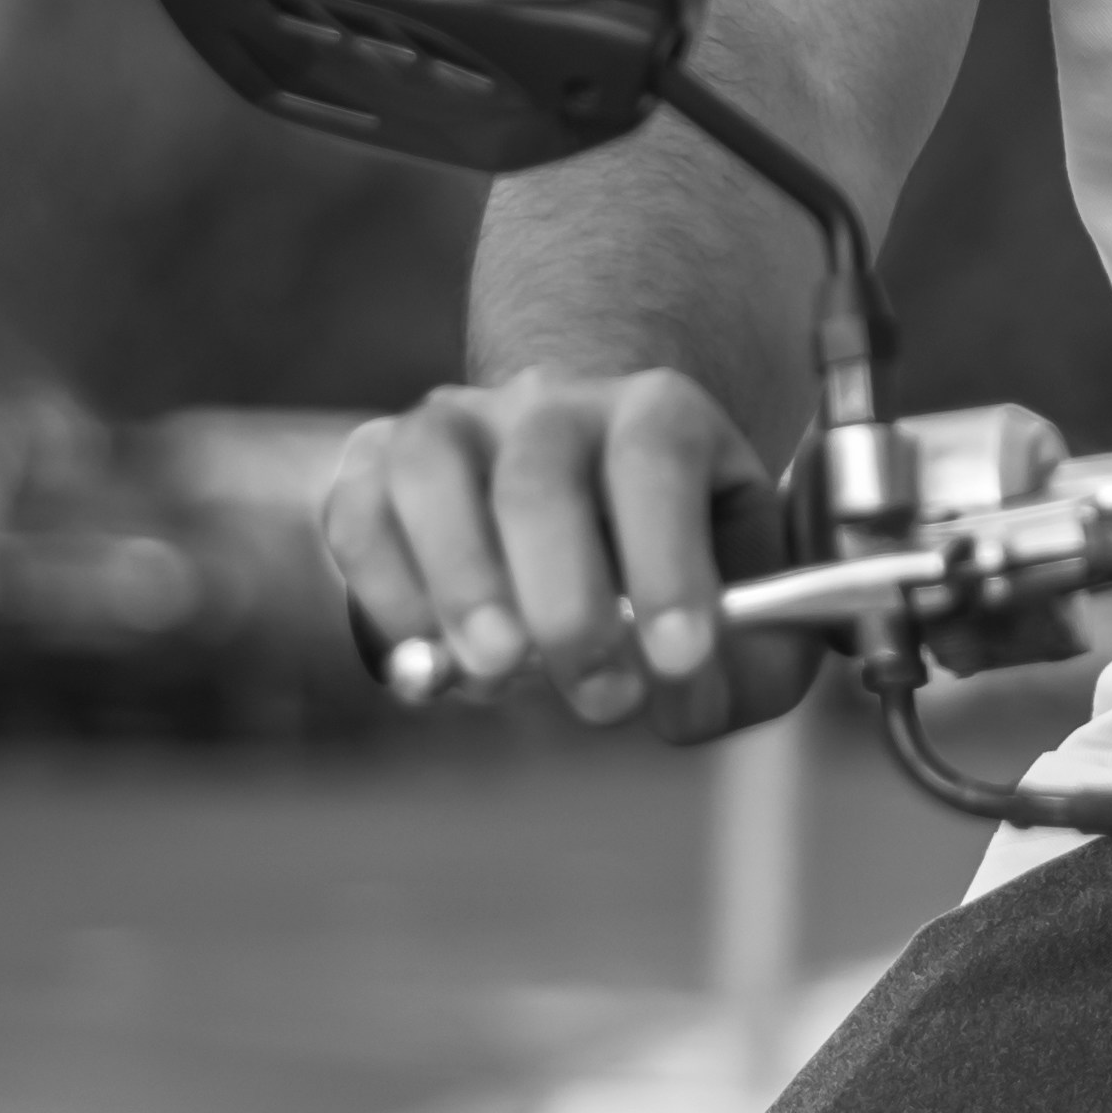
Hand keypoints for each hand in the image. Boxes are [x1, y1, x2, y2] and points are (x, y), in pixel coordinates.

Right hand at [323, 372, 792, 737]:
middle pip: (540, 478)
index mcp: (658, 411)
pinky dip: (383, 596)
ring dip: (461, 583)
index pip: (657, 462)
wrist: (593, 489)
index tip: (681, 663)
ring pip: (431, 472)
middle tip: (602, 702)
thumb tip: (692, 711)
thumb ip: (754, 659)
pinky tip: (423, 672)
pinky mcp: (380, 462)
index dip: (669, 563)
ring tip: (498, 678)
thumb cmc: (679, 557)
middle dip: (569, 604)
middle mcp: (552, 400)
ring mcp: (456, 423)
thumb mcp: (748, 591)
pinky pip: (357, 512)